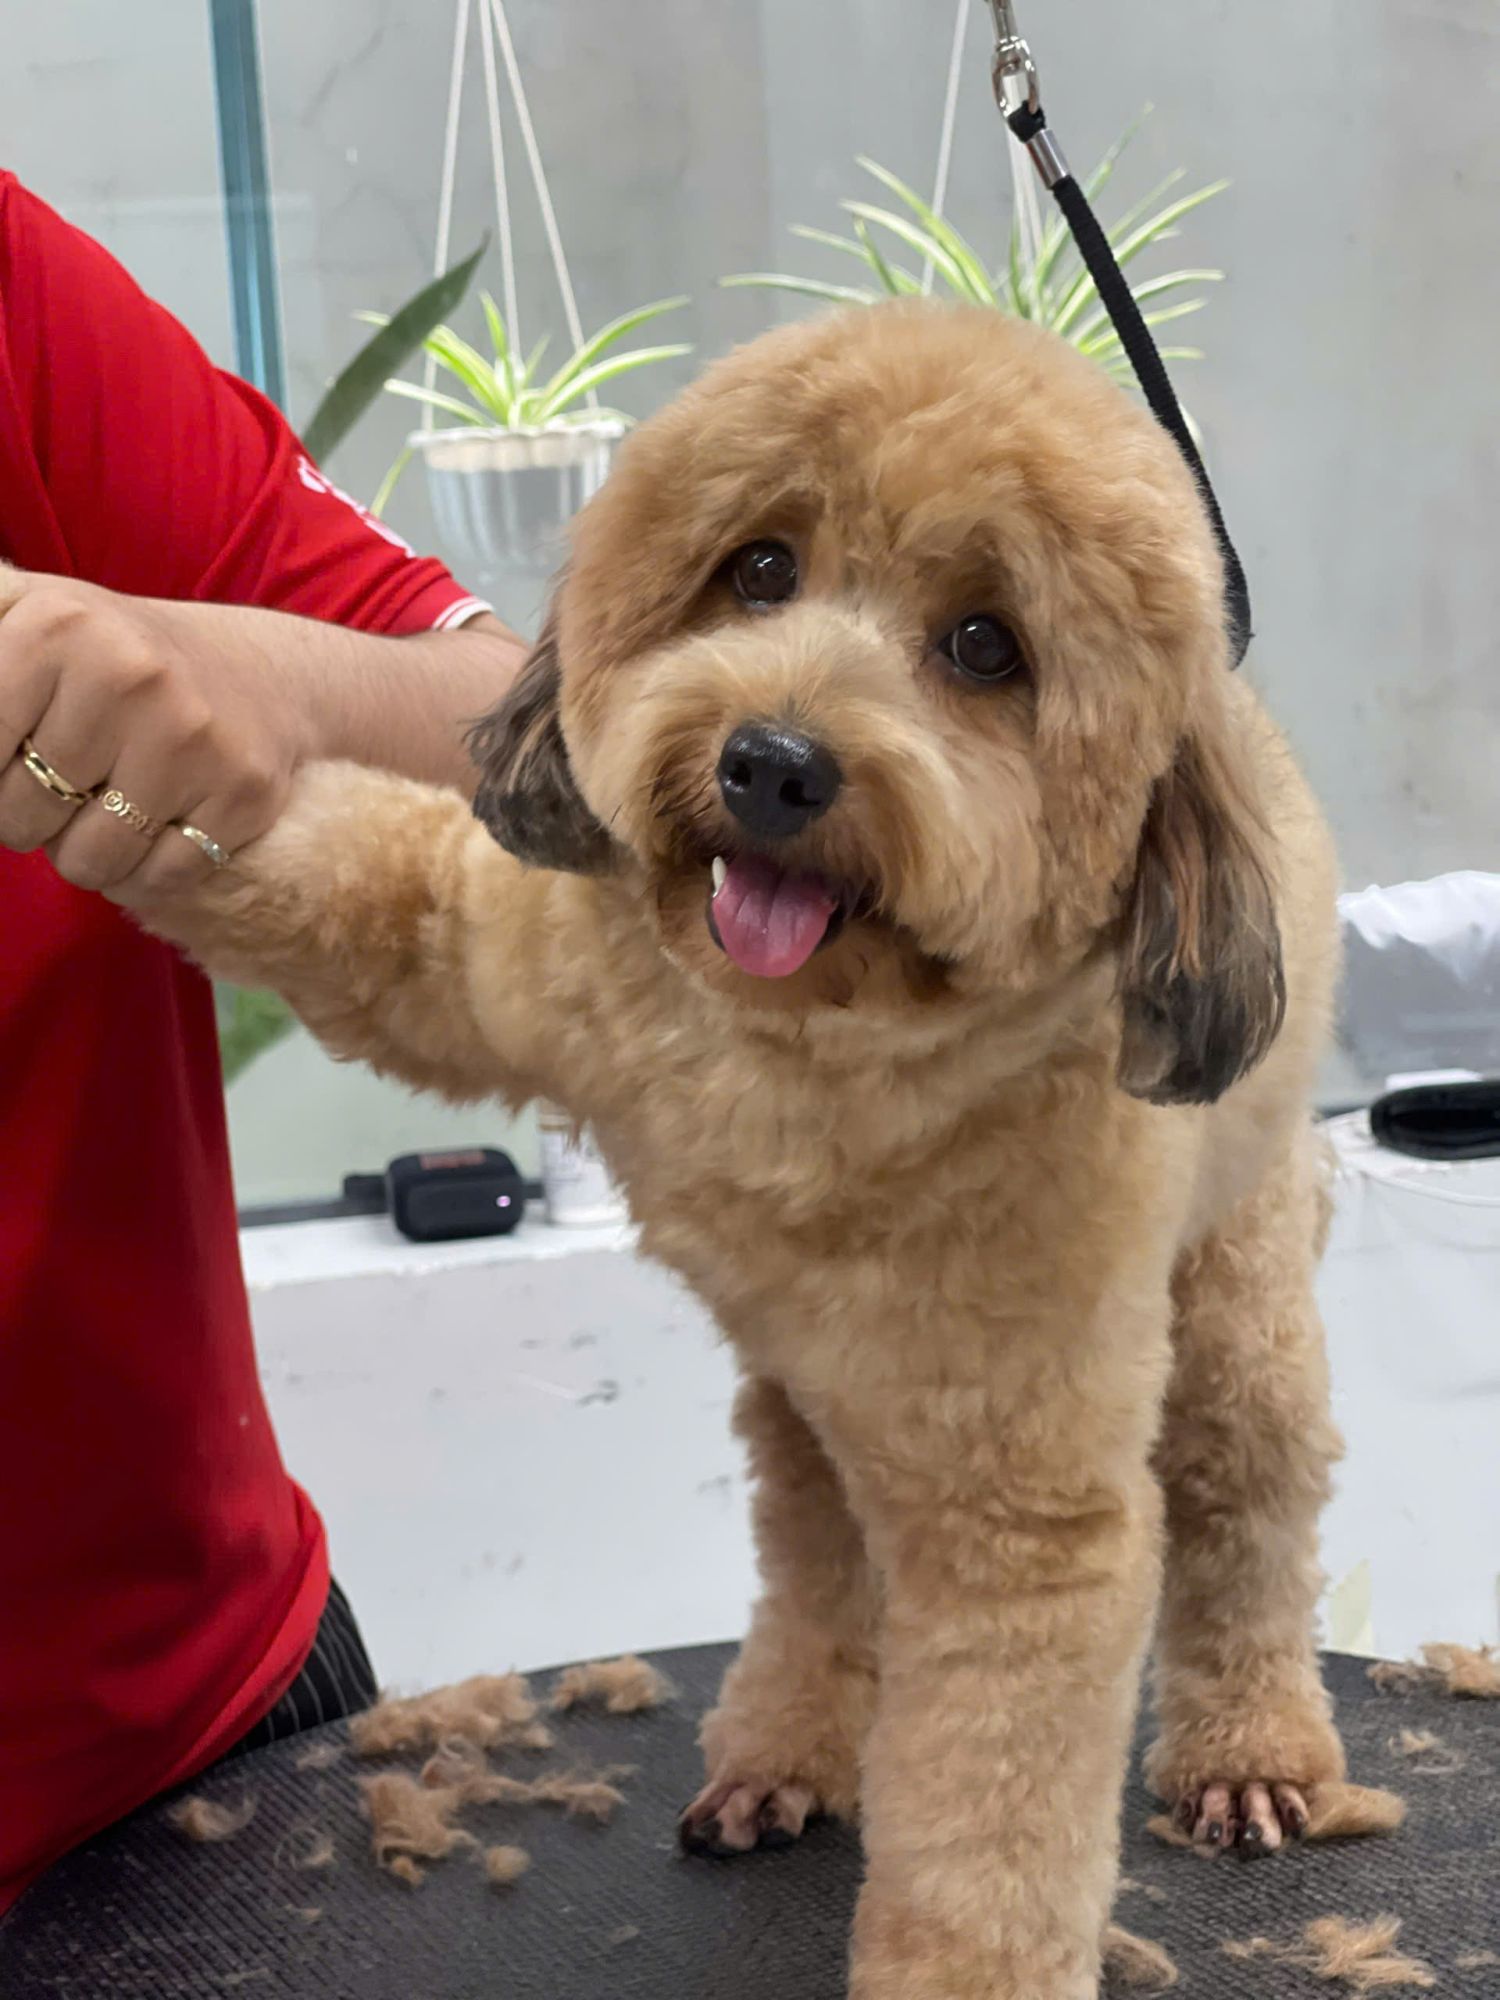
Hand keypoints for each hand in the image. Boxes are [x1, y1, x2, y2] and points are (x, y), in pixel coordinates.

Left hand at [0, 569, 315, 900]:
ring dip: (85, 853)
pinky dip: (145, 871)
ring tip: (107, 804)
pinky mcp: (242, 792)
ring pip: (86, 862)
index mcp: (56, 627)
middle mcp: (127, 676)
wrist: (260, 673)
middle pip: (19, 818)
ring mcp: (191, 738)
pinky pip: (155, 879)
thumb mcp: (22, 613)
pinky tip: (159, 822)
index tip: (19, 751)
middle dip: (29, 817)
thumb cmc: (110, 657)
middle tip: (67, 779)